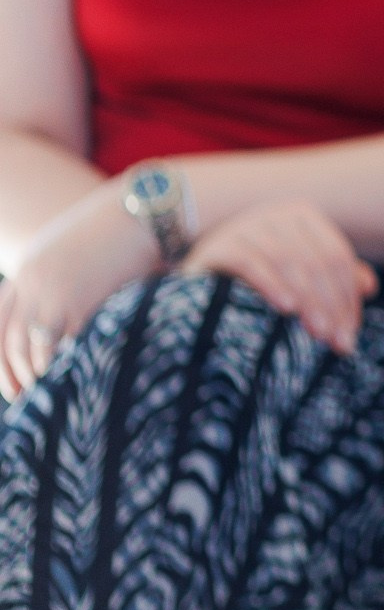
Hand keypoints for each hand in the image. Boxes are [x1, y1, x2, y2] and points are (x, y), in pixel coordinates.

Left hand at [0, 185, 159, 398]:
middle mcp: (33, 283)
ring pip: (34, 349)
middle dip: (15, 376)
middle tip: (28, 399)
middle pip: (10, 342)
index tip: (12, 384)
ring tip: (54, 395)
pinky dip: (69, 366)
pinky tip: (79, 379)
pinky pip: (68, 344)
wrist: (145, 210)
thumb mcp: (74, 251)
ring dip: (40, 376)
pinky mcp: (86, 300)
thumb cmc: (120, 231)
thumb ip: (58, 280)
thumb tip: (59, 318)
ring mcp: (57, 293)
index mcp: (26, 271)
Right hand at [182, 198, 377, 356]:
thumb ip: (333, 277)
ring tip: (319, 334)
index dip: (348, 297)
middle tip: (339, 343)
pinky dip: (272, 284)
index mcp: (302, 216)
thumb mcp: (297, 276)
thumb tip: (369, 286)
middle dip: (332, 305)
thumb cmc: (253, 282)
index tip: (351, 336)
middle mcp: (276, 213)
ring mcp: (246, 225)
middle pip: (317, 261)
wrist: (191, 284)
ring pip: (291, 263)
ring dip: (309, 301)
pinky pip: (252, 263)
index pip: (337, 257)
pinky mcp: (218, 244)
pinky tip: (287, 308)